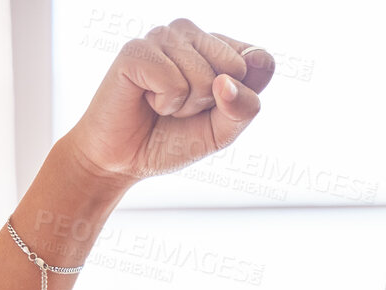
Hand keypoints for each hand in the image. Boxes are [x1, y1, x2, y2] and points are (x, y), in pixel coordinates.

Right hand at [61, 18, 275, 188]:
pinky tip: (146, 99)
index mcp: (217, 46)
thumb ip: (243, 108)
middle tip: (184, 107)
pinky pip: (173, 82)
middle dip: (213, 102)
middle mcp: (191, 34)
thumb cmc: (173, 139)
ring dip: (186, 106)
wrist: (125, 158)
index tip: (214, 107)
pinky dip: (165, 104)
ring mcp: (163, 37)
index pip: (261, 60)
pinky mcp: (136, 49)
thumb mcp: (222, 132)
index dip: (242, 97)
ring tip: (162, 105)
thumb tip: (228, 81)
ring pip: (205, 77)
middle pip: (236, 67)